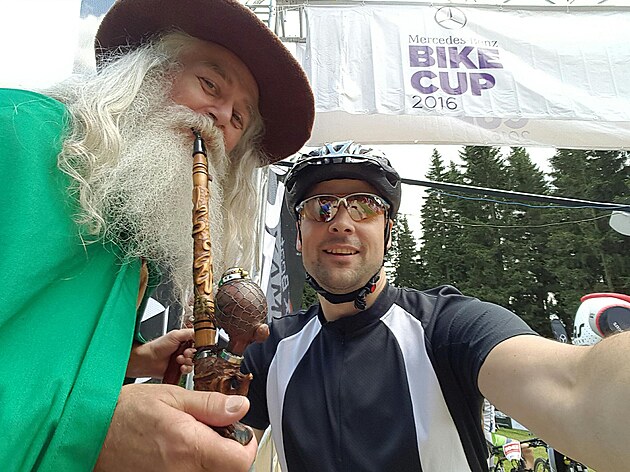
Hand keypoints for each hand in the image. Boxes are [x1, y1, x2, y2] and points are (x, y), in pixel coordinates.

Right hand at [94, 384, 256, 471]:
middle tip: (216, 428)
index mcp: (189, 446)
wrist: (89, 433)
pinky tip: (180, 447)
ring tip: (194, 435)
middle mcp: (182, 471)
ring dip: (210, 456)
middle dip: (229, 450)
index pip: (240, 461)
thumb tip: (240, 407)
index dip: (246, 445)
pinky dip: (193, 463)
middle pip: (227, 470)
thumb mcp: (172, 396)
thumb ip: (210, 404)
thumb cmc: (124, 412)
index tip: (239, 431)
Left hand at [126, 329, 195, 378]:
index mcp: (185, 340)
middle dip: (192, 354)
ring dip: (188, 361)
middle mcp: (184, 349)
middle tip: (185, 353)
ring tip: (179, 359)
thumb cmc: (158, 346)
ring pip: (194, 362)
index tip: (196, 346)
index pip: (198, 342)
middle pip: (197, 353)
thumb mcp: (175, 335)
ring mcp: (182, 360)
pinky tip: (180, 367)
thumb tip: (201, 333)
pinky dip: (186, 369)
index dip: (199, 345)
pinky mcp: (180, 369)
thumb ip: (189, 333)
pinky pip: (189, 370)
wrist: (149, 360)